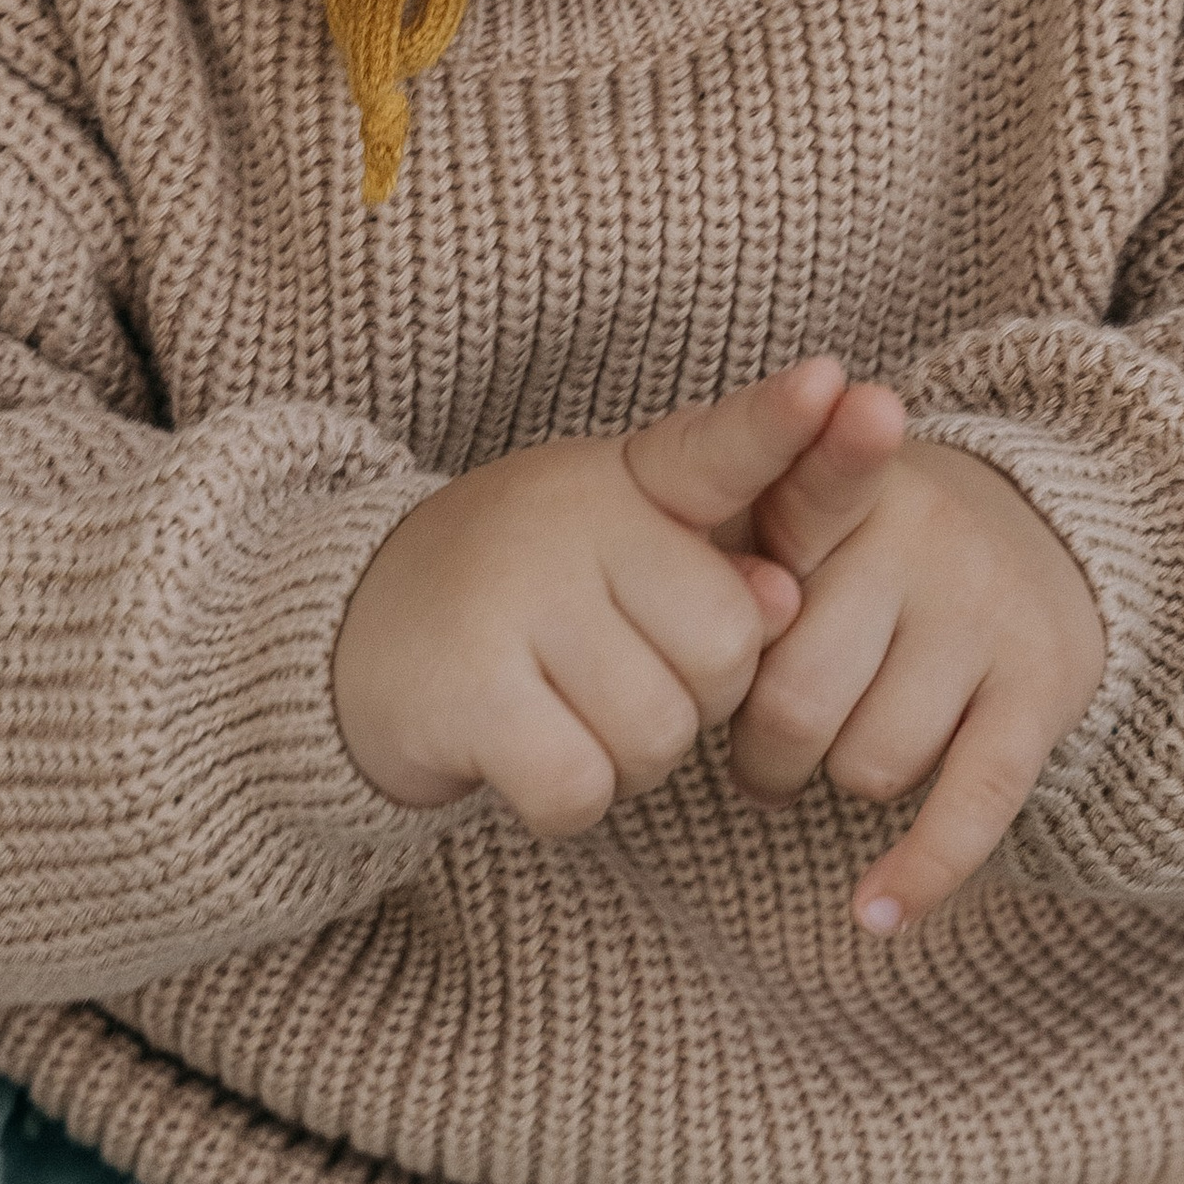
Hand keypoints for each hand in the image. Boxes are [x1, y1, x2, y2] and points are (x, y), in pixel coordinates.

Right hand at [334, 358, 846, 833]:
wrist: (350, 635)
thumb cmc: (528, 598)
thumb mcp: (623, 551)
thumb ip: (715, 572)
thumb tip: (778, 600)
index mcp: (628, 477)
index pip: (720, 446)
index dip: (783, 425)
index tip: (832, 383)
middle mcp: (571, 519)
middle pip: (725, 646)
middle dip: (695, 698)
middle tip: (618, 675)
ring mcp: (513, 598)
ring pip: (659, 731)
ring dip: (630, 759)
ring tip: (567, 710)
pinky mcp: (466, 690)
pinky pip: (581, 787)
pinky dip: (566, 799)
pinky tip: (525, 754)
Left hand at [731, 388, 1106, 932]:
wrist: (1053, 543)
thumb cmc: (876, 551)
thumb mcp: (813, 511)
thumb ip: (741, 539)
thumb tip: (682, 637)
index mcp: (854, 491)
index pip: (834, 473)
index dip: (843, 444)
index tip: (866, 404)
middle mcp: (930, 543)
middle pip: (796, 696)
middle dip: (763, 745)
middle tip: (765, 738)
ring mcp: (989, 619)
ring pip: (869, 762)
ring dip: (836, 779)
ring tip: (840, 744)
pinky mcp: (1042, 693)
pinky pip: (971, 805)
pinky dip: (919, 870)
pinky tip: (875, 914)